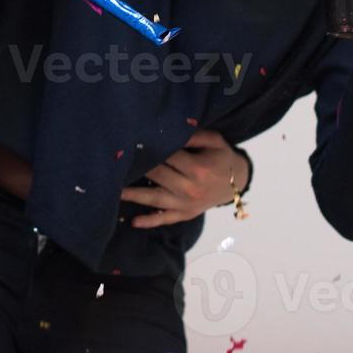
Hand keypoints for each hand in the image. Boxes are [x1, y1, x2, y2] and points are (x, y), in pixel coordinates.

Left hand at [119, 130, 248, 227]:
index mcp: (198, 168)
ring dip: (135, 196)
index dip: (151, 148)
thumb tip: (173, 130)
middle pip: (158, 175)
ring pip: (156, 199)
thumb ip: (194, 135)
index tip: (133, 141)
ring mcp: (186, 204)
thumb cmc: (222, 158)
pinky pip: (165, 219)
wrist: (237, 183)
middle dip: (139, 167)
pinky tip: (134, 221)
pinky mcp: (185, 214)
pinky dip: (150, 221)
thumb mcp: (215, 141)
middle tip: (117, 160)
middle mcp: (190, 188)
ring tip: (114, 192)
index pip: (168, 156)